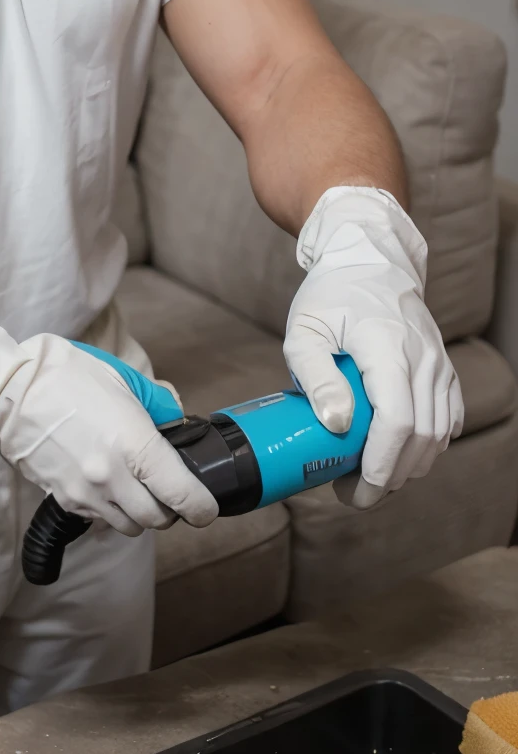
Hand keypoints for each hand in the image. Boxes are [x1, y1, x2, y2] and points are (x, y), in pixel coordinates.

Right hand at [0, 315, 217, 534]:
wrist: (10, 393)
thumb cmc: (66, 378)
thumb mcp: (121, 379)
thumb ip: (156, 404)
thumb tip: (176, 421)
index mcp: (134, 443)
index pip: (182, 495)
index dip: (202, 508)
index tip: (206, 508)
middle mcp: (113, 476)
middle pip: (159, 518)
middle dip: (170, 508)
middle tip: (168, 488)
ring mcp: (87, 493)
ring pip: (131, 525)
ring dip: (140, 513)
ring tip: (136, 486)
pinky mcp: (66, 500)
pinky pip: (101, 520)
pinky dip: (112, 510)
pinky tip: (107, 485)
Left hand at [284, 186, 462, 509]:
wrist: (370, 260)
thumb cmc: (331, 295)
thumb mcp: (305, 330)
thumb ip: (316, 375)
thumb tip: (337, 424)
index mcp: (387, 346)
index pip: (397, 421)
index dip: (380, 465)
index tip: (355, 490)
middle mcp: (423, 358)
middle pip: (421, 438)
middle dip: (390, 477)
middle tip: (353, 493)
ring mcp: (439, 364)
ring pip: (439, 435)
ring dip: (409, 467)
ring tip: (370, 476)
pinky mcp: (444, 370)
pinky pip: (447, 421)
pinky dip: (428, 447)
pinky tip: (399, 455)